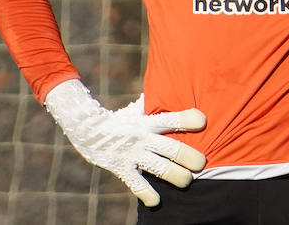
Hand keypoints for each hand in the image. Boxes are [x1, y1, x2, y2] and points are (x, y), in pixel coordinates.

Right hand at [43, 79, 206, 206]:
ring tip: (187, 181)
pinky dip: (147, 195)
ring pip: (159, 168)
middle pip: (170, 147)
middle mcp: (141, 137)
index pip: (169, 118)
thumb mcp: (136, 110)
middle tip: (201, 163)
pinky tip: (156, 201)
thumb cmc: (120, 120)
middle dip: (188, 156)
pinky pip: (137, 185)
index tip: (202, 120)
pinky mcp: (121, 168)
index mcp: (147, 122)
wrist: (87, 129)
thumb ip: (154, 105)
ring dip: (176, 176)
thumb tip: (171, 88)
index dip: (186, 119)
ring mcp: (132, 154)